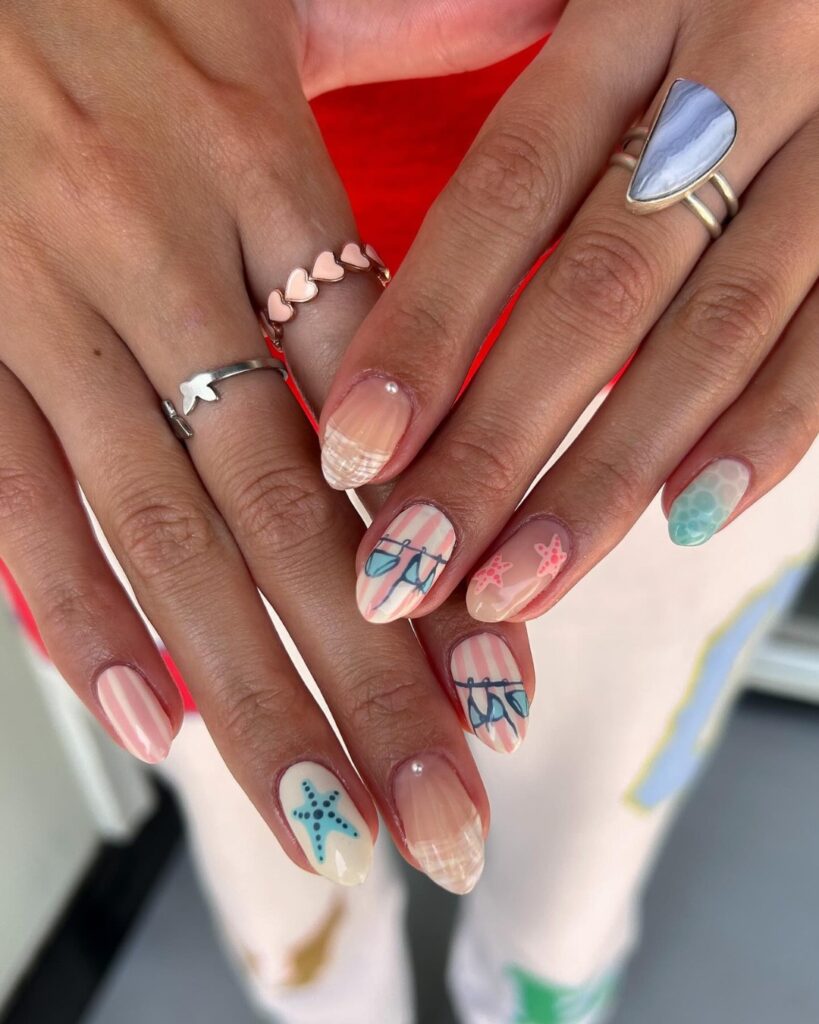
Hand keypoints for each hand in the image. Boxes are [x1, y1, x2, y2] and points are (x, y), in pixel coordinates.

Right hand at [0, 0, 556, 890]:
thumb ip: (408, 31)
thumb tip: (532, 28)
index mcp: (253, 164)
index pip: (381, 406)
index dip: (446, 558)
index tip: (501, 687)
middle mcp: (156, 256)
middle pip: (289, 511)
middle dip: (371, 684)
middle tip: (437, 814)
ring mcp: (44, 311)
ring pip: (166, 534)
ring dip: (251, 689)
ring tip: (321, 815)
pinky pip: (16, 500)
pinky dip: (76, 617)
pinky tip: (150, 717)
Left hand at [320, 0, 818, 625]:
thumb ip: (496, 69)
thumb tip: (377, 251)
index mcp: (636, 6)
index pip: (505, 193)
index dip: (425, 331)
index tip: (351, 451)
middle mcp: (742, 74)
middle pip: (596, 294)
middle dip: (495, 451)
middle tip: (409, 570)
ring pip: (711, 340)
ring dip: (607, 481)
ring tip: (515, 584)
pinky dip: (768, 434)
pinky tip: (685, 519)